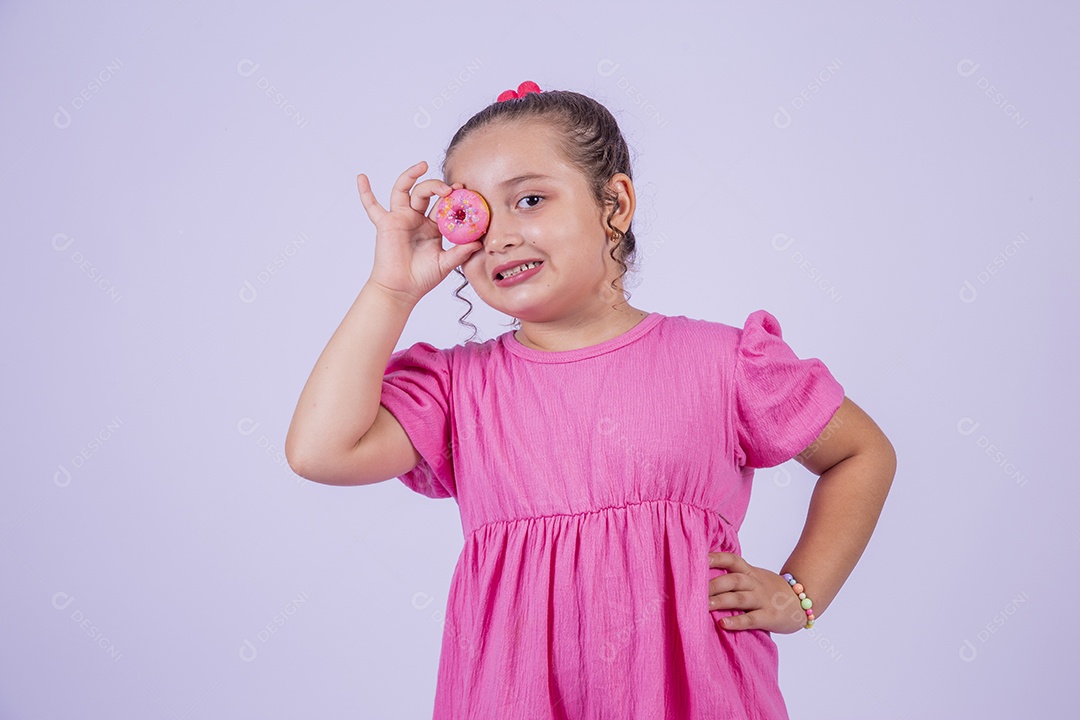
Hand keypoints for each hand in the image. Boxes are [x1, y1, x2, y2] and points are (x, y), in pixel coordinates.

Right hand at [356, 161, 483, 305]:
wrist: (402, 289)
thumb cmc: (422, 278)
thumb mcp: (446, 264)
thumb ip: (461, 252)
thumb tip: (478, 242)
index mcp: (433, 227)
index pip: (444, 205)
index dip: (453, 196)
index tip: (464, 190)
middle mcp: (416, 219)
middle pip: (426, 193)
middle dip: (437, 186)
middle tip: (450, 188)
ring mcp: (400, 219)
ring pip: (405, 190)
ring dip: (411, 175)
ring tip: (423, 166)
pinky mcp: (385, 224)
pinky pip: (372, 206)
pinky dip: (365, 192)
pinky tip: (362, 178)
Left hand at [707, 552, 807, 633]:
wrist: (802, 602)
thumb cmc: (770, 591)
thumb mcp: (754, 577)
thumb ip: (734, 576)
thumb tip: (702, 575)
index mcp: (750, 572)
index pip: (732, 560)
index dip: (716, 557)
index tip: (698, 558)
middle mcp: (755, 584)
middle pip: (733, 580)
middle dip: (713, 584)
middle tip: (692, 589)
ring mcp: (763, 600)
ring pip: (740, 598)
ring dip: (721, 601)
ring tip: (703, 606)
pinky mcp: (769, 617)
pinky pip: (752, 619)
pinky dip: (737, 622)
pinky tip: (723, 624)